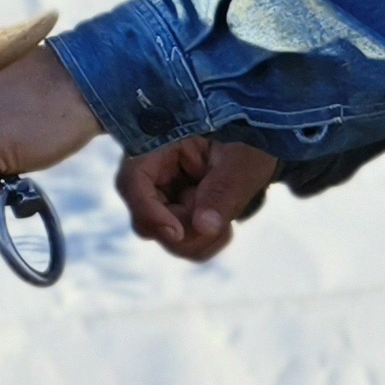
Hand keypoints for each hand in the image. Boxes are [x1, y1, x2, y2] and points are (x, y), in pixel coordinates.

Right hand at [115, 136, 280, 262]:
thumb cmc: (246, 141)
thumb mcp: (241, 160)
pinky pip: (181, 243)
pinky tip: (223, 226)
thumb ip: (223, 191)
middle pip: (145, 219)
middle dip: (186, 231)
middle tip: (222, 224)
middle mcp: (150, 175)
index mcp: (157, 147)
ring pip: (163, 237)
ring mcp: (159, 198)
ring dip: (199, 239)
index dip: (148, 212)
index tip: (178, 233)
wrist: (252, 145)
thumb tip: (203, 228)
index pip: (132, 181)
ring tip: (226, 219)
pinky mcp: (172, 215)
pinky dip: (204, 242)